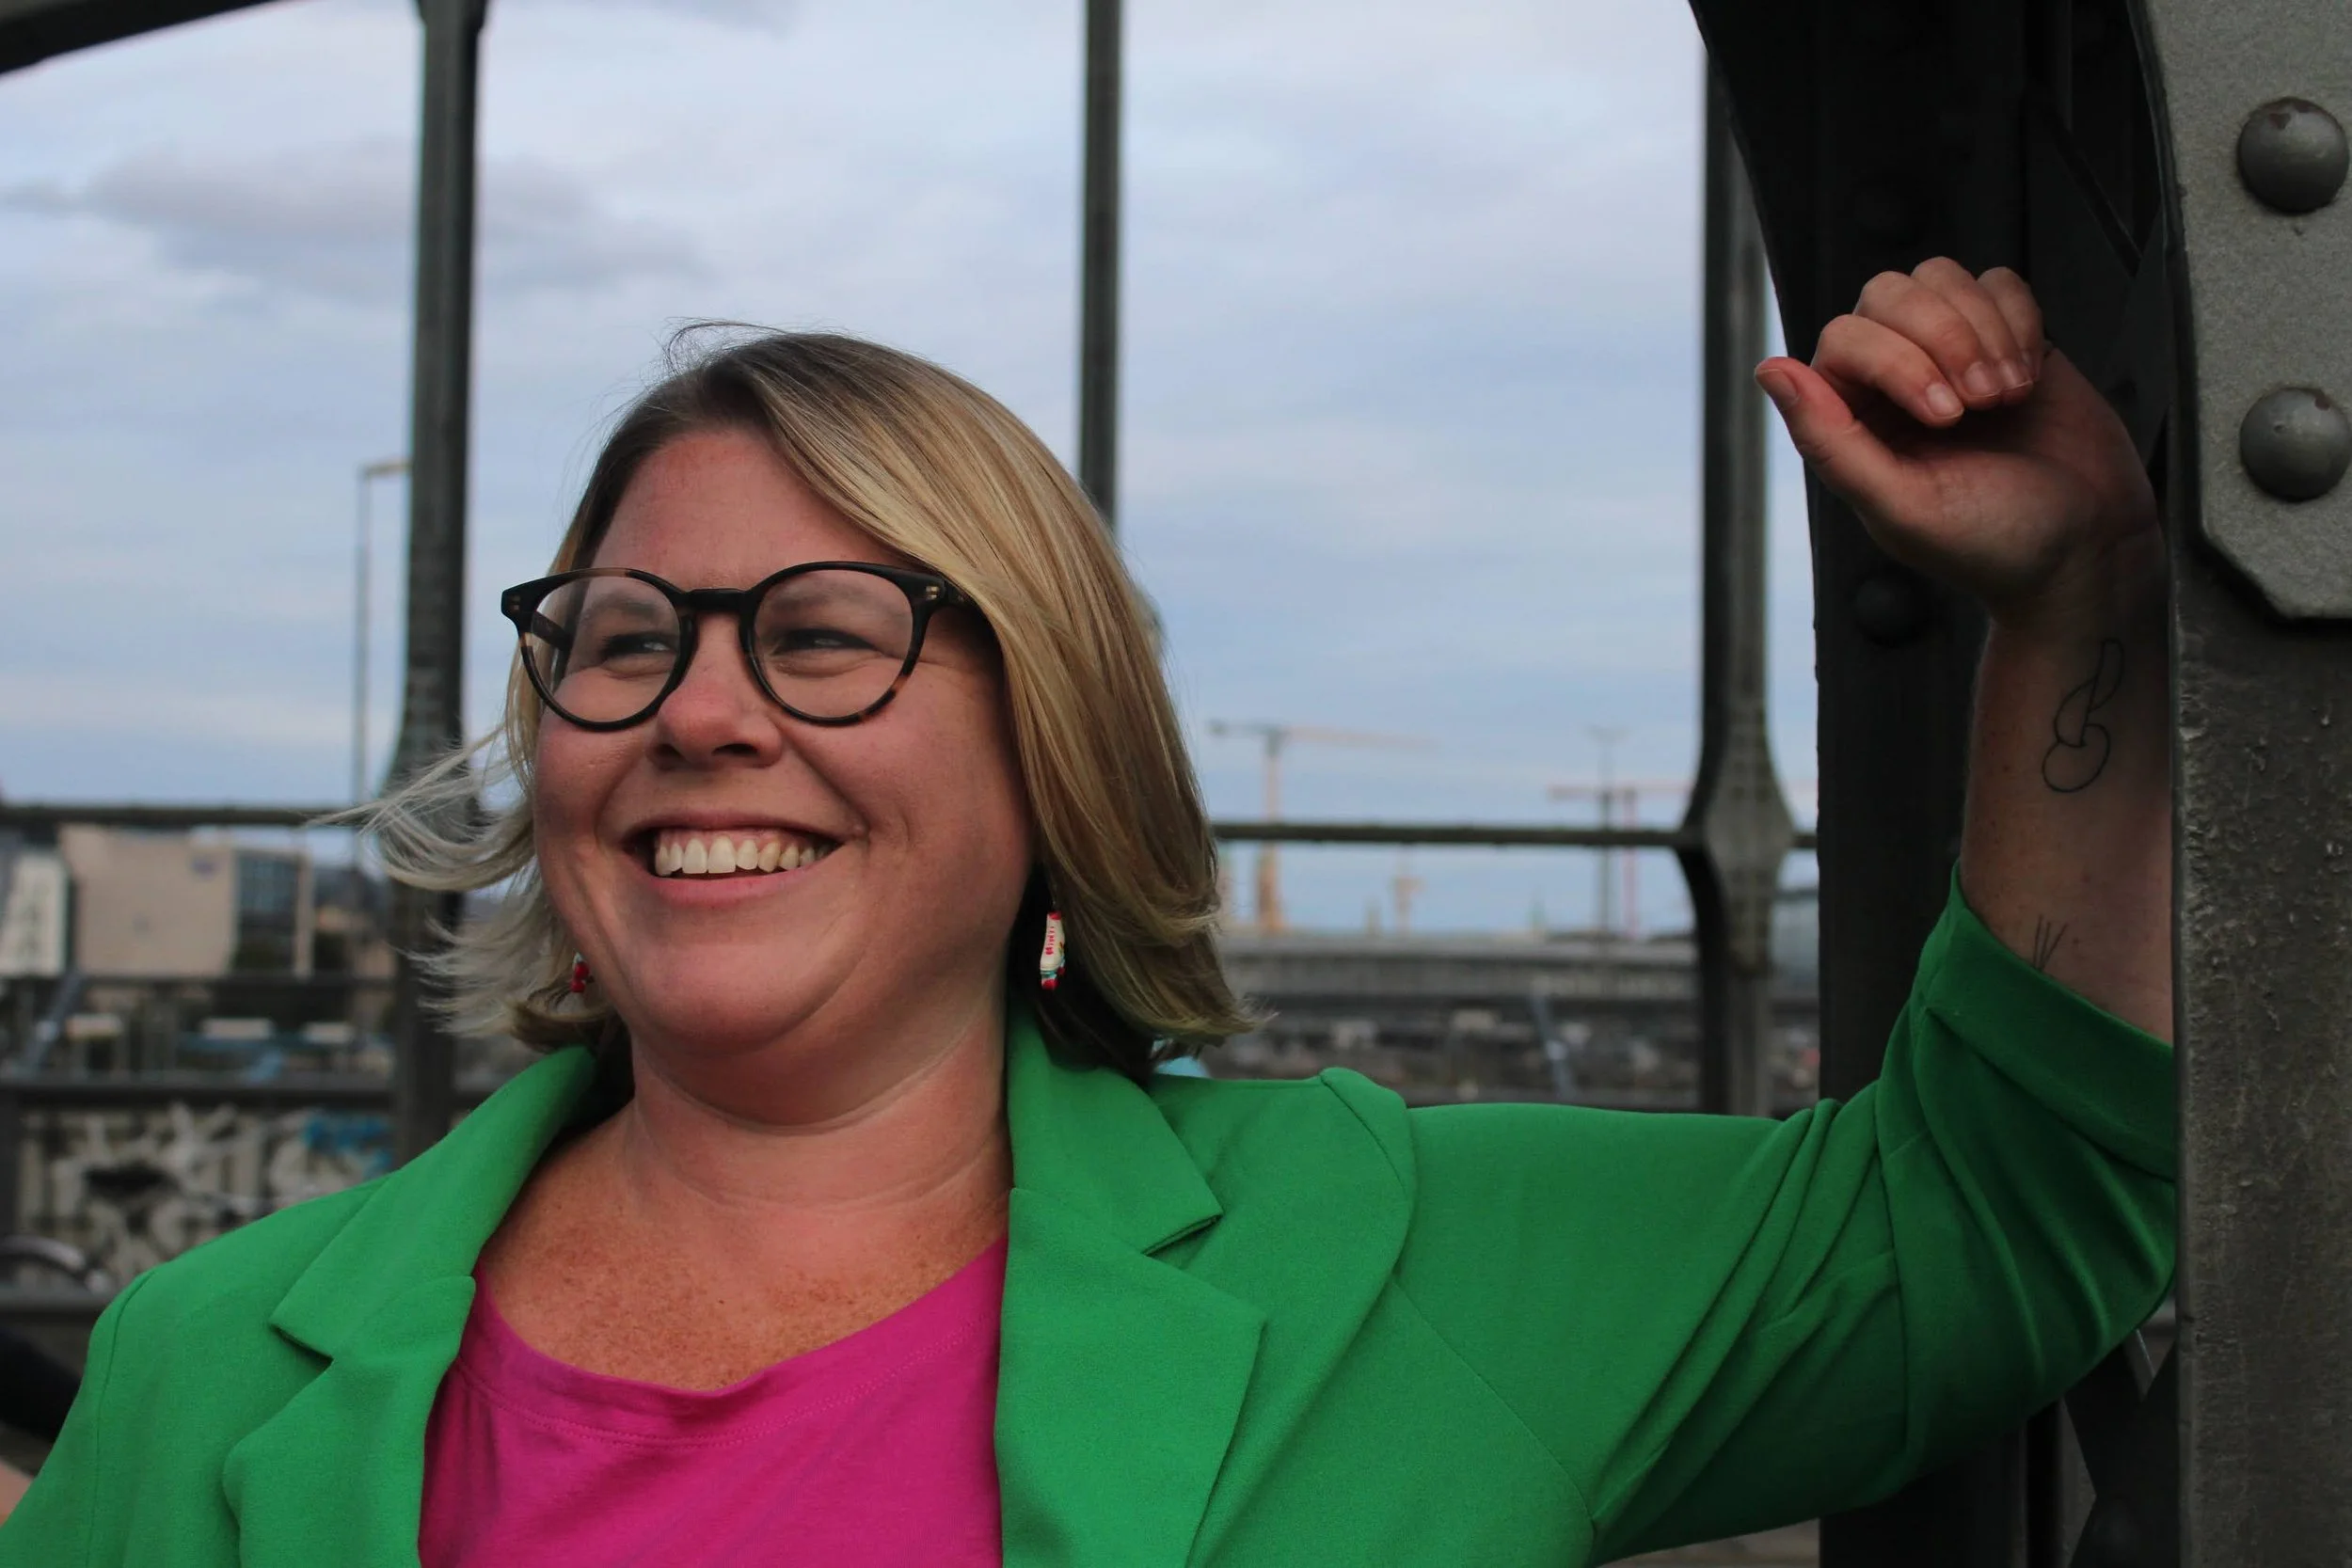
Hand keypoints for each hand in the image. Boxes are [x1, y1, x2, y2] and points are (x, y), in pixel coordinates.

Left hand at [1756, 258, 2159, 631]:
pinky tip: (2029, 376)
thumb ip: (1829, 441)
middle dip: (1945, 337)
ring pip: (1940, 277)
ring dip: (1983, 329)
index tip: (1948, 418)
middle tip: (1982, 404)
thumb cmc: (1994, 543)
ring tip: (2007, 396)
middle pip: (1889, 293)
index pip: (1845, 338)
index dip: (1897, 361)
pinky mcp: (2008, 338)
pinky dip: (2018, 319)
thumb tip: (1769, 371)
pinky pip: (1997, 283)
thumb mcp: (1900, 507)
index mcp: (1853, 421)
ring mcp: (1950, 354)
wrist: (2090, 548)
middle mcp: (1893, 381)